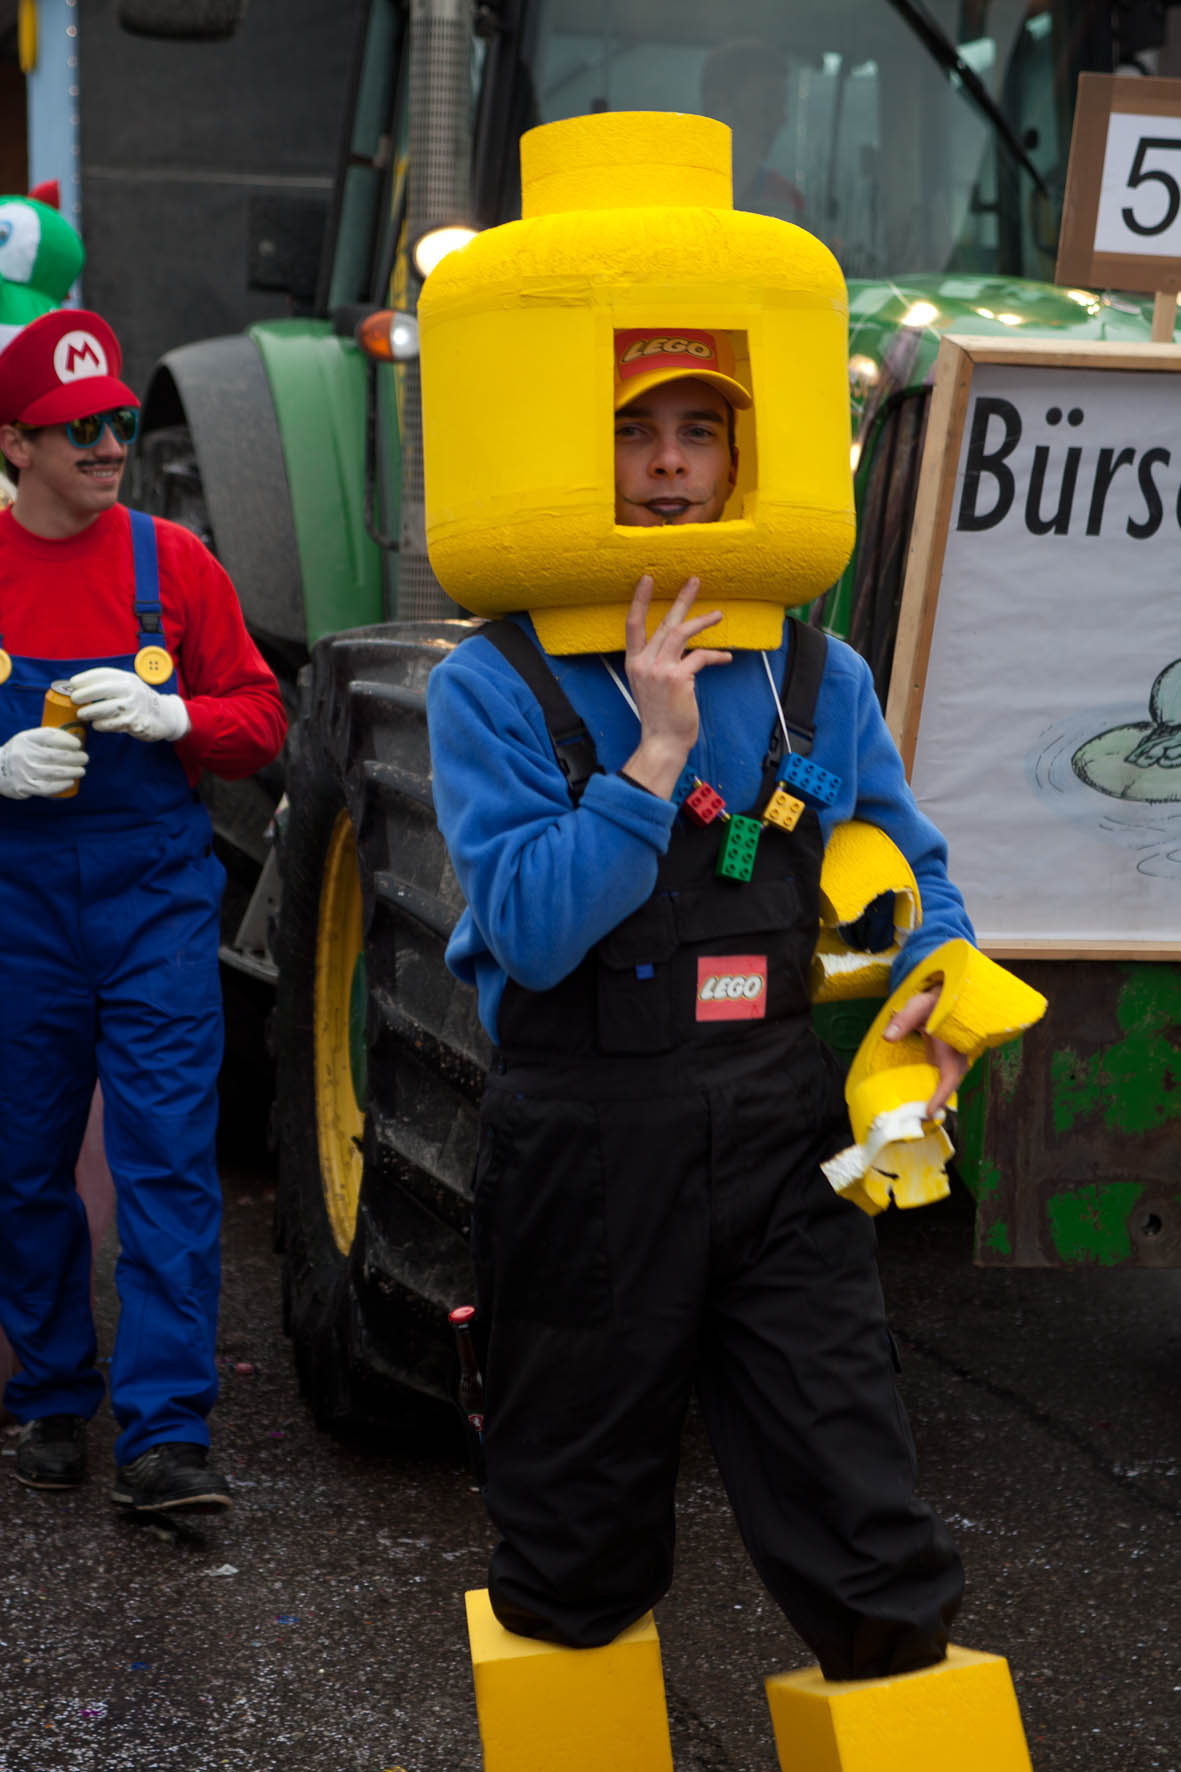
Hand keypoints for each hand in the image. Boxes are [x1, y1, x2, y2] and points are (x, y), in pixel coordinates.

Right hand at [0, 726, 87, 798]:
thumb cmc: (20, 753)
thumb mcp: (27, 739)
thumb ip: (46, 738)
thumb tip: (75, 740)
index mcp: (25, 739)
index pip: (49, 736)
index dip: (67, 740)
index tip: (78, 744)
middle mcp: (24, 754)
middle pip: (55, 756)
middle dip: (75, 757)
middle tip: (84, 758)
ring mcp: (24, 771)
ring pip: (54, 772)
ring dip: (72, 771)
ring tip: (81, 770)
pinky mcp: (25, 787)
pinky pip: (47, 787)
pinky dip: (61, 785)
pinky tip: (70, 782)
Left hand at [66, 667, 189, 742]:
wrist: (165, 716)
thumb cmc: (139, 700)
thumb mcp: (129, 685)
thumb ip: (110, 684)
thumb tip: (79, 687)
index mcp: (128, 679)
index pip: (103, 674)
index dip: (85, 678)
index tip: (73, 683)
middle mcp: (132, 690)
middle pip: (102, 690)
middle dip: (84, 694)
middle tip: (74, 699)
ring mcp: (134, 707)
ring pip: (105, 709)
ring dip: (89, 712)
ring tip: (81, 714)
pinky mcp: (134, 723)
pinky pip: (111, 724)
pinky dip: (100, 725)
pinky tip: (96, 724)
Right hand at [621, 575, 731, 796]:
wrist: (662, 741)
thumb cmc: (660, 717)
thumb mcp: (650, 686)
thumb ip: (658, 665)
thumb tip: (681, 649)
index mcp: (634, 663)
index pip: (633, 625)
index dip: (640, 600)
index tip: (647, 579)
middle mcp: (644, 663)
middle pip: (663, 623)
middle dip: (681, 600)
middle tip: (694, 581)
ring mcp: (659, 670)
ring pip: (681, 633)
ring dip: (702, 621)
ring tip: (718, 614)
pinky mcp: (677, 678)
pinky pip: (700, 657)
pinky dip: (716, 655)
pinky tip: (727, 657)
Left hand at [883, 983, 970, 1117]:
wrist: (950, 995)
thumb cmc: (934, 1001)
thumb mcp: (918, 1006)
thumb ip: (903, 1020)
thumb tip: (887, 1037)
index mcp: (953, 1046)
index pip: (951, 1076)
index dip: (942, 1095)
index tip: (929, 1111)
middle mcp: (958, 1057)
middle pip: (951, 1086)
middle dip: (938, 1105)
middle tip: (918, 1123)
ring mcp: (955, 1060)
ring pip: (949, 1085)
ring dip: (935, 1100)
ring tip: (916, 1119)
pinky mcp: (948, 1061)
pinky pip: (944, 1080)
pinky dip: (934, 1092)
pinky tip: (918, 1103)